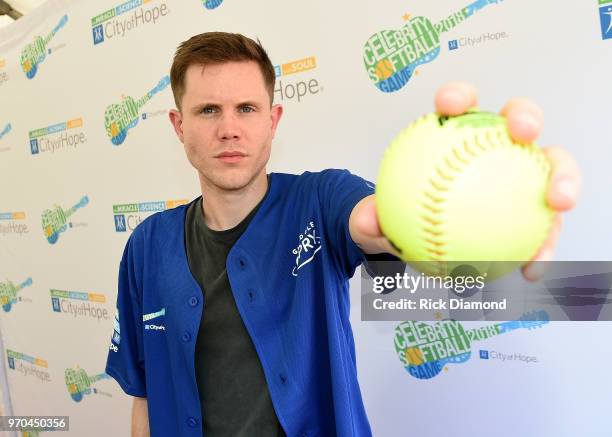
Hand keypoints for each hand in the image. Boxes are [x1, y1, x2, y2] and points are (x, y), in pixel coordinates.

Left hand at [351, 82, 581, 281]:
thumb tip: (367, 221)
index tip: (449, 106)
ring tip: (558, 204)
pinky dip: (543, 246)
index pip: (457, 107)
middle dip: (525, 117)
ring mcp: (519, 179)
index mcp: (454, 138)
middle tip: (521, 133)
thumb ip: (369, 220)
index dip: (458, 97)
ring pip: (550, 169)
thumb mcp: (376, 223)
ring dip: (563, 180)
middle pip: (518, 121)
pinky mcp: (533, 212)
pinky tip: (532, 269)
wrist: (420, 243)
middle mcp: (494, 150)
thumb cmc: (401, 219)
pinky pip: (545, 226)